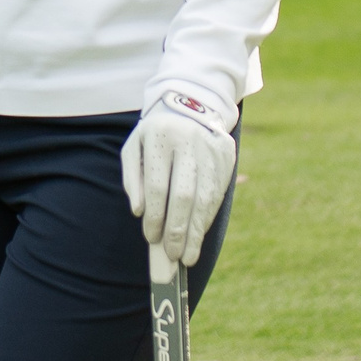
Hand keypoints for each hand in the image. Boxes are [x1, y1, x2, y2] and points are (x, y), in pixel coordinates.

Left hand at [121, 89, 237, 267]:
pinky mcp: (226, 159)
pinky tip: (198, 234)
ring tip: (188, 256)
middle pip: (184, 196)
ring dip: (196, 231)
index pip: (159, 185)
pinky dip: (207, 218)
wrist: (190, 104)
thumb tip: (140, 211)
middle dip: (177, 230)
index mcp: (160, 137)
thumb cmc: (154, 133)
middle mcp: (189, 143)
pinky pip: (217, 195)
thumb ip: (133, 178)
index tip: (151, 238)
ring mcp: (211, 152)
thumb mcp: (134, 146)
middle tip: (172, 255)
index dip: (156, 215)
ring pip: (205, 199)